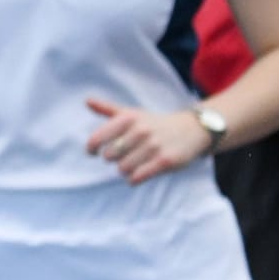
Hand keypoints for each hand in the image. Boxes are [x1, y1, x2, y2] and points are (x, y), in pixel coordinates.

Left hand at [84, 97, 211, 183]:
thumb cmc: (154, 123)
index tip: (93, 153)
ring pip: (122, 169)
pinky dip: (134, 179)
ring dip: (125, 170)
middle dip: (114, 159)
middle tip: (124, 155)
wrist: (191, 130)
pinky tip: (138, 174)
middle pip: (109, 157)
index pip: (97, 139)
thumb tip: (87, 100)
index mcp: (128, 118)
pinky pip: (137, 177)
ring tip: (134, 163)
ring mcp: (154, 146)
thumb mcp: (132, 113)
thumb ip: (108, 109)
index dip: (91, 149)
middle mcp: (140, 130)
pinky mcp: (165, 161)